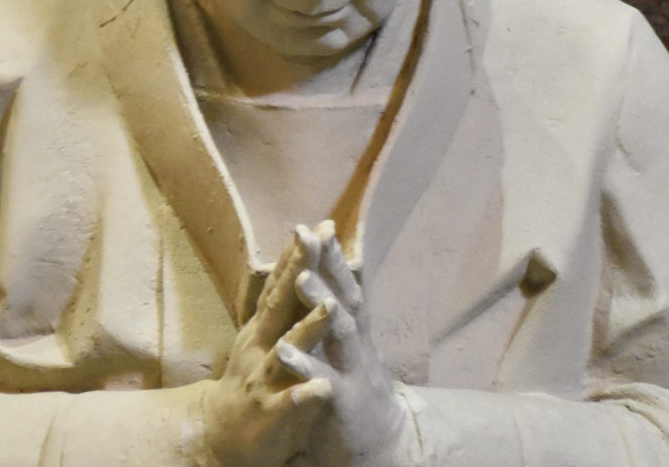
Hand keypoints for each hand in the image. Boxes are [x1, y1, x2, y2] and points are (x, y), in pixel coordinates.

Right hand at [202, 233, 335, 466]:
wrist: (218, 435)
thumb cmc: (251, 379)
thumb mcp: (263, 338)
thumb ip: (282, 307)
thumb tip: (300, 268)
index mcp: (264, 328)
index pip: (282, 285)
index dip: (299, 255)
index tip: (320, 226)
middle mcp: (261, 345)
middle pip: (281, 303)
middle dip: (300, 271)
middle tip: (317, 240)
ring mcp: (263, 377)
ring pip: (288, 350)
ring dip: (308, 328)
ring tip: (330, 307)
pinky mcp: (268, 412)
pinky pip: (288, 402)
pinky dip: (304, 393)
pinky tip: (323, 386)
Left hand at [281, 221, 413, 466]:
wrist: (383, 443)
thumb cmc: (360, 389)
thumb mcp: (354, 348)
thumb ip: (345, 314)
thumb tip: (342, 274)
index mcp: (354, 332)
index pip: (344, 286)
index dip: (332, 257)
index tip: (318, 224)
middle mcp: (357, 344)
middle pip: (344, 297)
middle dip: (327, 265)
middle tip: (308, 235)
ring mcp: (353, 370)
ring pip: (339, 331)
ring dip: (320, 303)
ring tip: (301, 279)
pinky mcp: (344, 400)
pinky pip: (323, 380)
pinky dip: (305, 365)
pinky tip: (285, 351)